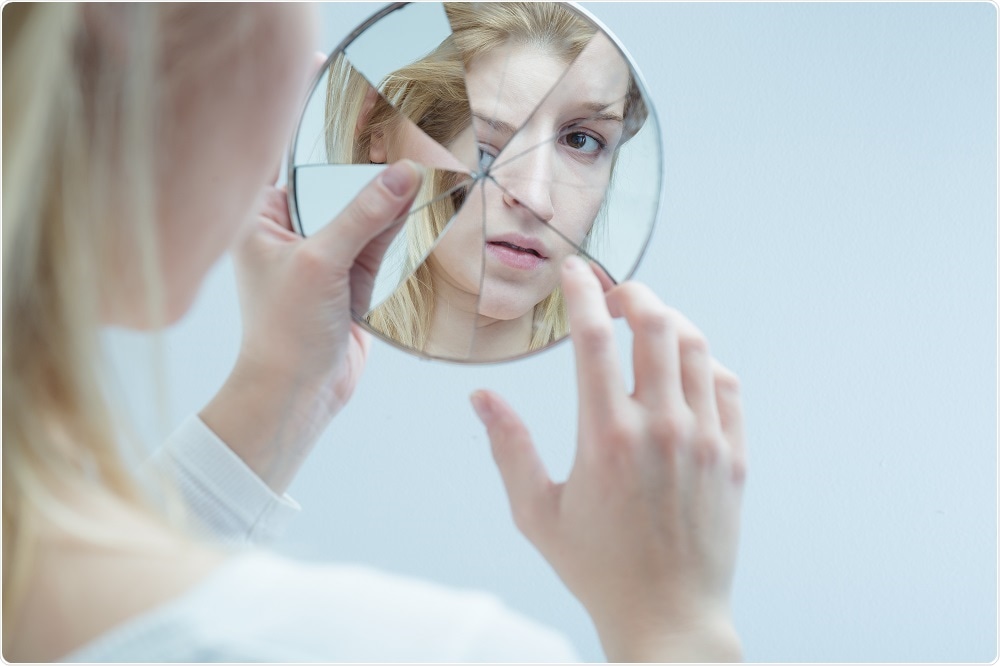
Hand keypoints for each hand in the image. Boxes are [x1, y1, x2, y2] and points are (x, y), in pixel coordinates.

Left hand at [201, 161, 422, 492]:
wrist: (300, 394)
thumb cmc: (286, 331)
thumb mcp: (321, 262)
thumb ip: (362, 216)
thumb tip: (402, 175)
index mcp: (260, 221)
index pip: (301, 168)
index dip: (336, 149)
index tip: (375, 121)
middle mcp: (289, 234)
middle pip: (338, 191)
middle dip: (372, 178)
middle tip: (411, 145)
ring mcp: (321, 258)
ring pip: (363, 218)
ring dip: (391, 206)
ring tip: (429, 175)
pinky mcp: (348, 280)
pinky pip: (377, 246)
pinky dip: (398, 234)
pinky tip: (425, 211)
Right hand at [470, 256, 746, 661]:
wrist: (669, 616)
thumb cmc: (597, 569)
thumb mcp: (536, 512)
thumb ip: (508, 448)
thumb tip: (481, 397)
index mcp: (605, 436)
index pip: (593, 336)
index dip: (580, 291)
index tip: (573, 271)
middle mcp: (660, 427)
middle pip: (655, 323)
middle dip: (631, 292)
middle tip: (612, 294)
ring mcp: (705, 440)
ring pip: (696, 346)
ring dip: (669, 320)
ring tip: (647, 323)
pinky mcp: (734, 457)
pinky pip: (727, 385)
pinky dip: (704, 361)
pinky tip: (684, 368)